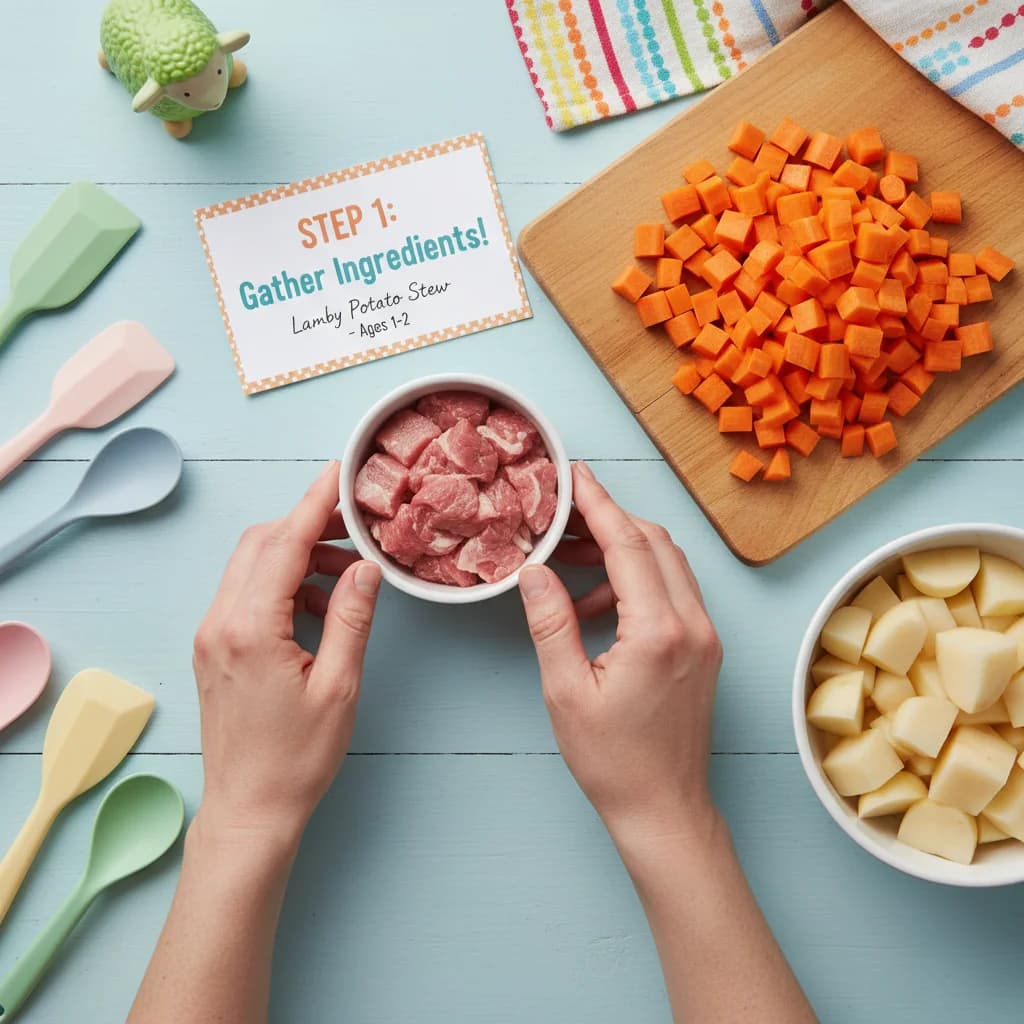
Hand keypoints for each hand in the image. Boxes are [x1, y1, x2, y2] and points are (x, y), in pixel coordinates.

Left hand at [191, 461, 381, 849]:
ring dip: (295, 555)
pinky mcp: (214, 649)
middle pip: (260, 543)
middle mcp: (220, 622)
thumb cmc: (296, 758)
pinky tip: (318, 607)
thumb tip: (365, 566)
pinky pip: (246, 594)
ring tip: (345, 574)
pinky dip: (282, 584)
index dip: (315, 502)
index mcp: (249, 628)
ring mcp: (211, 635)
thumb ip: (351, 617)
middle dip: (307, 523)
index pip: (283, 542)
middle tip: (355, 526)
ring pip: (251, 566)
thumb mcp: (339, 686)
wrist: (249, 810)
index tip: (340, 472)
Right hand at [518, 462, 722, 850]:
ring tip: (569, 565)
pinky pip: (673, 592)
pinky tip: (596, 606)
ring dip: (622, 550)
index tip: (575, 476)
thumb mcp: (566, 690)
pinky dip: (636, 581)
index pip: (628, 544)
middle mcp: (693, 625)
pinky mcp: (704, 649)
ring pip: (667, 563)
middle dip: (609, 520)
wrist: (664, 809)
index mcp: (658, 632)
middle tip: (563, 517)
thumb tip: (533, 571)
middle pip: (654, 542)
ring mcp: (705, 636)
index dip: (598, 504)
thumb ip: (550, 621)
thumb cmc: (613, 761)